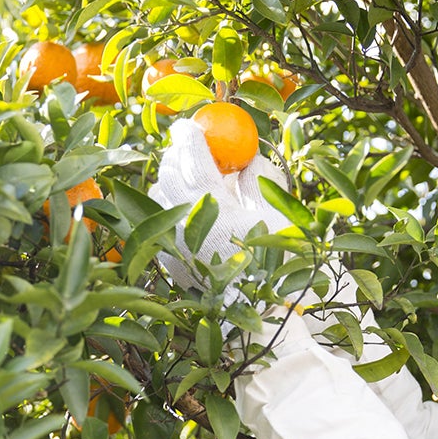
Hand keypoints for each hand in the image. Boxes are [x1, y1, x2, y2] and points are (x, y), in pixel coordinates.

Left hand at [151, 119, 290, 289]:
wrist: (263, 314)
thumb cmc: (279, 263)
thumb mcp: (278, 214)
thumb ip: (260, 180)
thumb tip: (248, 156)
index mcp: (214, 209)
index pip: (193, 160)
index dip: (190, 137)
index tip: (190, 124)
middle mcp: (185, 224)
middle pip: (168, 174)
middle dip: (178, 155)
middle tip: (191, 146)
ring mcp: (172, 243)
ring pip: (158, 197)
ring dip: (171, 181)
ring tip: (190, 179)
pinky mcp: (169, 261)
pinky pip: (159, 223)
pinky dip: (170, 208)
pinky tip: (189, 210)